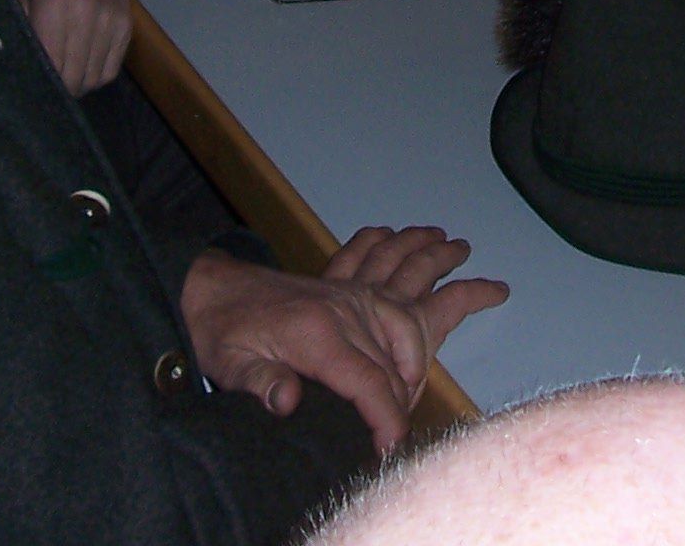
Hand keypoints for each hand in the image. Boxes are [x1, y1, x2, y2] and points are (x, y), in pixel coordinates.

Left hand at [17, 0, 132, 93]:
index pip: (51, 66)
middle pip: (74, 77)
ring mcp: (110, 21)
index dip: (43, 82)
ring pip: (94, 79)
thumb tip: (24, 72)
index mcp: (52, 6)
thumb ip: (24, 33)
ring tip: (68, 74)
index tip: (37, 83)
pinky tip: (86, 65)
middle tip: (51, 83)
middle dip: (61, 87)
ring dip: (79, 83)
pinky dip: (97, 75)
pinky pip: (111, 70)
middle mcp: (85, 14)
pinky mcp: (126, 26)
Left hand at [182, 228, 508, 452]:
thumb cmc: (220, 333)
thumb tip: (287, 403)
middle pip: (401, 347)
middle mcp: (343, 307)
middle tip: (409, 413)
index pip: (371, 381)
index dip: (387, 417)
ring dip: (439, 273)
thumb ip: (261, 384)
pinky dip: (403, 249)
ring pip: (406, 284)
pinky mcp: (338, 281)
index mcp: (319, 334)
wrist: (205, 290)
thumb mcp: (232, 366)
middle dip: (415, 381)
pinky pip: (378, 259)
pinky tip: (416, 240)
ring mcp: (345, 290)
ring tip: (478, 275)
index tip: (391, 445)